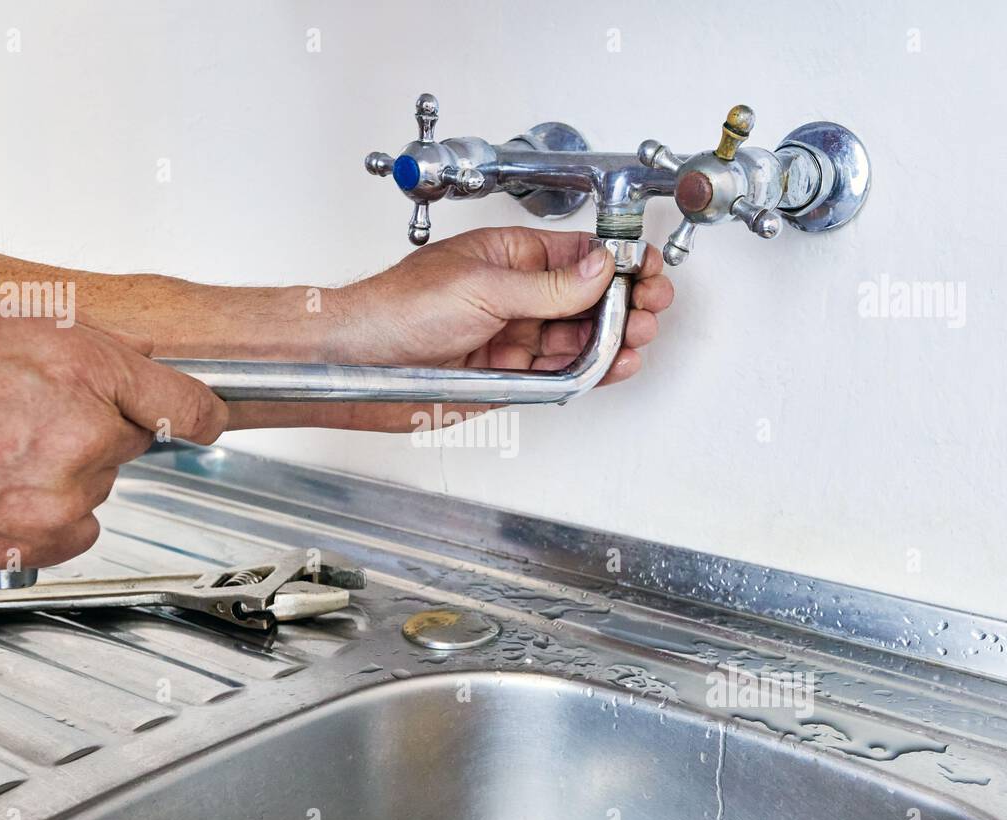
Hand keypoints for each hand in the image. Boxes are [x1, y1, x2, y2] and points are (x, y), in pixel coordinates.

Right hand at [0, 299, 227, 575]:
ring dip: (60, 475)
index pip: (184, 401)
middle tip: (22, 419)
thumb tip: (124, 359)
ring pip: (95, 489)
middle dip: (92, 430)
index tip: (204, 419)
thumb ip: (70, 345)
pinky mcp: (25, 544)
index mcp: (77, 363)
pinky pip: (68, 532)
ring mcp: (55, 495)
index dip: (197, 411)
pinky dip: (41, 518)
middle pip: (129, 443)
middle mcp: (79, 431)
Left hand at [253, 227, 672, 431]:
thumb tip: (601, 268)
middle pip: (588, 298)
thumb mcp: (483, 287)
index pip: (579, 254)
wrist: (358, 364)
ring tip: (634, 340)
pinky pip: (562, 373)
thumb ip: (549, 285)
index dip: (618, 262)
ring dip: (613, 338)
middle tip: (649, 310)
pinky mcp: (511, 378)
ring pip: (580, 338)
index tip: (647, 271)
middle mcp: (516, 295)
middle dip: (624, 303)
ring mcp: (515, 337)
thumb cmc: (397, 310)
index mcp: (509, 256)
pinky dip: (590, 370)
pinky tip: (610, 364)